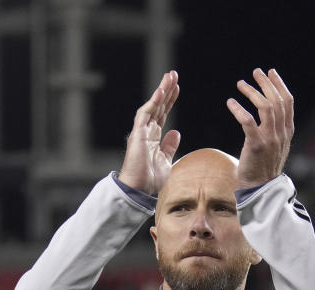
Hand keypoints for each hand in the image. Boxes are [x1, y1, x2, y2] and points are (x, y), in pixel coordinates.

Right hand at [118, 70, 181, 194]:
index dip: (170, 100)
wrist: (140, 189)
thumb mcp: (166, 160)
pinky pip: (145, 114)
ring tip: (169, 77)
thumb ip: (169, 145)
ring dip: (161, 91)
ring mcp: (141, 131)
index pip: (163, 114)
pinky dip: (153, 102)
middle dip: (166, 90)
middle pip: (158, 106)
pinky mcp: (137, 134)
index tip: (177, 88)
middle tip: (173, 74)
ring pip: (152, 106)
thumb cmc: (150, 179)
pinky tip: (161, 92)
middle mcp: (147, 131)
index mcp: (153, 137)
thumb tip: (176, 132)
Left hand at [226, 68, 294, 188]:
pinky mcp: (256, 145)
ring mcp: (270, 139)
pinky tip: (230, 102)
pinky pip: (247, 121)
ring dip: (252, 92)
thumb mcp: (276, 146)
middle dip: (266, 83)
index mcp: (287, 132)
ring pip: (265, 107)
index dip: (279, 85)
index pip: (288, 102)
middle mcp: (281, 133)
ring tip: (240, 84)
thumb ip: (276, 129)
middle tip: (256, 72)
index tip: (271, 73)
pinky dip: (238, 109)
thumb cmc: (264, 167)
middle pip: (277, 100)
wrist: (261, 188)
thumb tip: (270, 112)